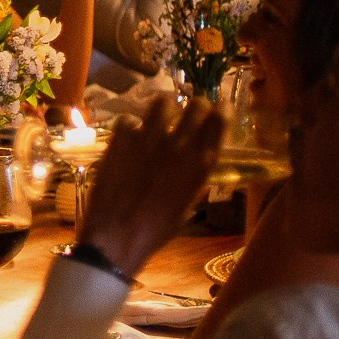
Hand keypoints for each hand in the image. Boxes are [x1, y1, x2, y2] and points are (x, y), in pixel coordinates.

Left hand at [76, 95, 224, 276]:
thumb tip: (193, 160)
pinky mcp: (121, 140)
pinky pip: (127, 120)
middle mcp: (180, 144)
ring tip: (157, 119)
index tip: (218, 108)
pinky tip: (127, 137)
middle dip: (194, 105)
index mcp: (202, 162)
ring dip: (162, 109)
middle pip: (196, 105)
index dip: (221, 110)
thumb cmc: (157, 228)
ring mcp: (149, 138)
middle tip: (187, 113)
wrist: (118, 235)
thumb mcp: (187, 201)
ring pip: (162, 102)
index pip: (221, 119)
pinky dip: (129, 126)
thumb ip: (193, 175)